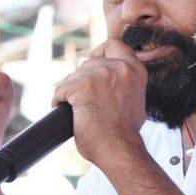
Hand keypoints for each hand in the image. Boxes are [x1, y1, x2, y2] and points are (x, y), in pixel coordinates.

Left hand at [52, 39, 147, 165]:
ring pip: (73, 77)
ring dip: (71, 92)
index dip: (100, 53)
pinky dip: (60, 101)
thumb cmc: (125, 131)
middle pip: (88, 64)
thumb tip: (112, 79)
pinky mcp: (81, 86)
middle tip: (85, 101)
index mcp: (134, 68)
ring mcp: (99, 75)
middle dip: (82, 81)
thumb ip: (125, 82)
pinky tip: (66, 112)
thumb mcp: (135, 97)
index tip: (94, 64)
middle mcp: (118, 67)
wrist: (119, 149)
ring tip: (78, 111)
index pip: (114, 45)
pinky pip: (61, 90)